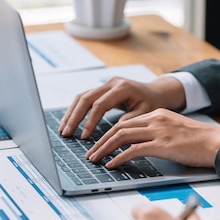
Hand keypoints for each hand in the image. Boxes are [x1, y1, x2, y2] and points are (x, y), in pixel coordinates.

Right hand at [59, 76, 185, 138]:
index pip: (100, 105)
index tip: (85, 136)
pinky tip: (70, 121)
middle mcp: (111, 83)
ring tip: (63, 129)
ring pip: (81, 96)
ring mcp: (105, 84)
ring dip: (71, 113)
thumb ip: (128, 121)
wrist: (156, 92)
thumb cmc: (152, 103)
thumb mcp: (145, 114)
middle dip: (74, 117)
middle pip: (86, 98)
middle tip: (66, 133)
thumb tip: (113, 132)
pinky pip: (84, 97)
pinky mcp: (102, 88)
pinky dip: (76, 110)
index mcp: (122, 88)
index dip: (90, 121)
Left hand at [86, 108, 219, 167]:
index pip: (126, 122)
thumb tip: (143, 145)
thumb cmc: (201, 142)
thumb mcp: (176, 131)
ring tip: (95, 159)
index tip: (100, 144)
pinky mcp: (162, 145)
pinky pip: (133, 150)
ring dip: (104, 149)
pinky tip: (112, 164)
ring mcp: (158, 131)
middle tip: (91, 153)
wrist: (218, 143)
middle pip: (119, 128)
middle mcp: (155, 119)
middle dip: (101, 141)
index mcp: (158, 114)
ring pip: (121, 137)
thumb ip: (159, 133)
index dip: (110, 134)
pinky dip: (119, 157)